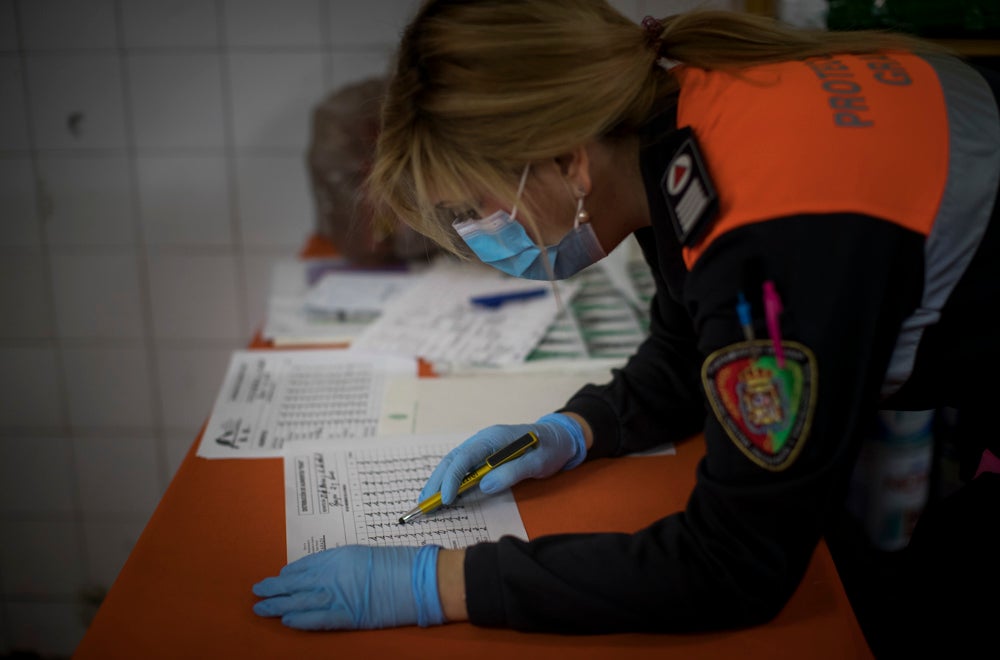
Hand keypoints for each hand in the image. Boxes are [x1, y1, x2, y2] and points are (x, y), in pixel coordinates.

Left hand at [252, 545, 443, 629]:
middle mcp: (333, 575)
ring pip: (298, 601)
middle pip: (295, 583)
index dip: (289, 572)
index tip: (280, 576)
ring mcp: (338, 596)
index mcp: (338, 556)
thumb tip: (326, 573)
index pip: (305, 565)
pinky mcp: (346, 616)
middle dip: (274, 588)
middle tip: (258, 590)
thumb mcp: (365, 555)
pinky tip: (286, 619)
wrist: (418, 580)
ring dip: (277, 604)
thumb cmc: (398, 565)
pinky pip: (316, 619)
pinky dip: (299, 619)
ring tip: (261, 608)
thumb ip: (343, 564)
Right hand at [420, 413, 585, 504]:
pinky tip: (444, 493)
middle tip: (425, 503)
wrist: (560, 437)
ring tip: (427, 500)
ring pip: (454, 462)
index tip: (446, 498)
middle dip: (436, 481)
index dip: (452, 478)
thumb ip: (513, 472)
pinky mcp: (485, 455)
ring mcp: (483, 446)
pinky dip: (450, 479)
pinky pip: (463, 466)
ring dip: (439, 480)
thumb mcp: (538, 462)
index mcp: (494, 437)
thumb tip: (484, 485)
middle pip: (453, 459)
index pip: (465, 457)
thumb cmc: (550, 448)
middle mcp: (484, 439)